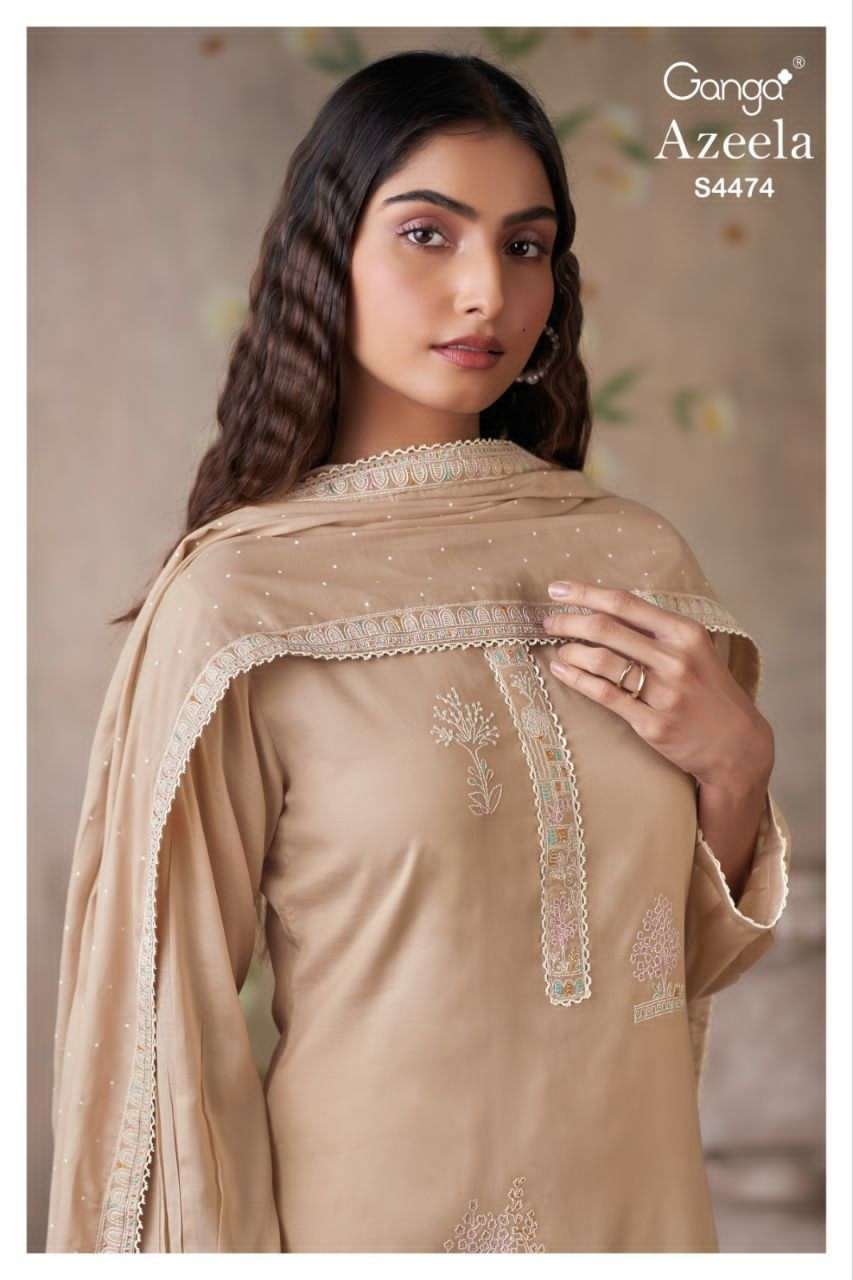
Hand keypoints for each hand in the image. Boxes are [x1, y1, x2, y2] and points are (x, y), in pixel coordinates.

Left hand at [542, 580, 774, 790]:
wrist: (736, 744)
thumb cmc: (708, 691)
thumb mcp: (695, 649)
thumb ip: (656, 629)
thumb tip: (604, 607)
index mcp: (685, 632)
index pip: (624, 603)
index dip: (584, 592)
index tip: (556, 589)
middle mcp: (675, 659)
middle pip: (606, 629)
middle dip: (568, 622)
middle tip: (549, 623)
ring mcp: (664, 693)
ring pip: (601, 661)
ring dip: (570, 651)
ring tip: (558, 650)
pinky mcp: (652, 724)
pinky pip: (604, 695)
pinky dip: (576, 679)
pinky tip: (561, 670)